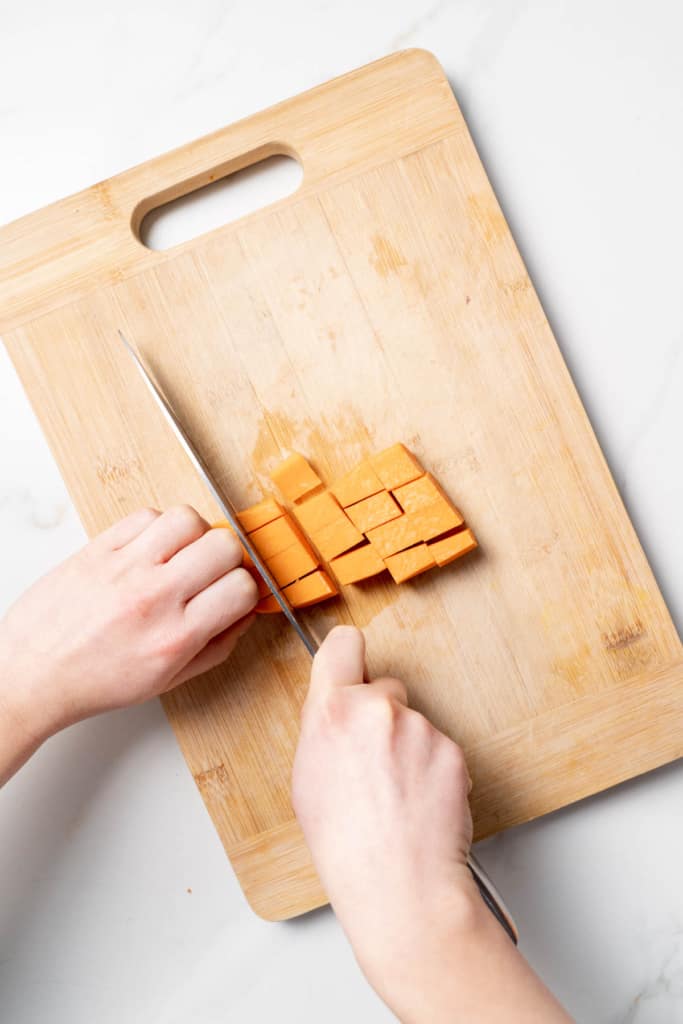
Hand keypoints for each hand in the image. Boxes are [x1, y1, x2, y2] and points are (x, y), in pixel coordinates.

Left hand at [0, 505, 257, 776]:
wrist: (32, 674)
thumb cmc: (93, 681)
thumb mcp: (166, 680)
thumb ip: (216, 647)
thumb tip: (245, 614)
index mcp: (174, 637)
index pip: (241, 587)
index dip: (248, 587)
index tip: (238, 590)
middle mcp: (153, 598)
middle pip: (224, 546)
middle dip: (230, 558)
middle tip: (215, 570)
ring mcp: (124, 568)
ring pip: (188, 519)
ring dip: (196, 534)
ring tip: (183, 553)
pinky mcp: (98, 548)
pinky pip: (146, 515)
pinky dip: (157, 526)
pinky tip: (152, 547)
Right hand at [292, 625, 474, 1005]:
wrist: (398, 883)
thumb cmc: (346, 844)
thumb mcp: (308, 777)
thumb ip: (325, 727)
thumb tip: (337, 707)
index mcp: (331, 712)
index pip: (343, 644)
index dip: (349, 655)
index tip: (354, 668)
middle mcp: (376, 709)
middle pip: (384, 688)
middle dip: (381, 714)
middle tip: (374, 761)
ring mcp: (419, 727)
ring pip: (414, 721)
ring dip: (408, 745)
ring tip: (396, 793)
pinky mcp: (452, 748)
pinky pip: (440, 745)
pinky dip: (433, 767)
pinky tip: (419, 800)